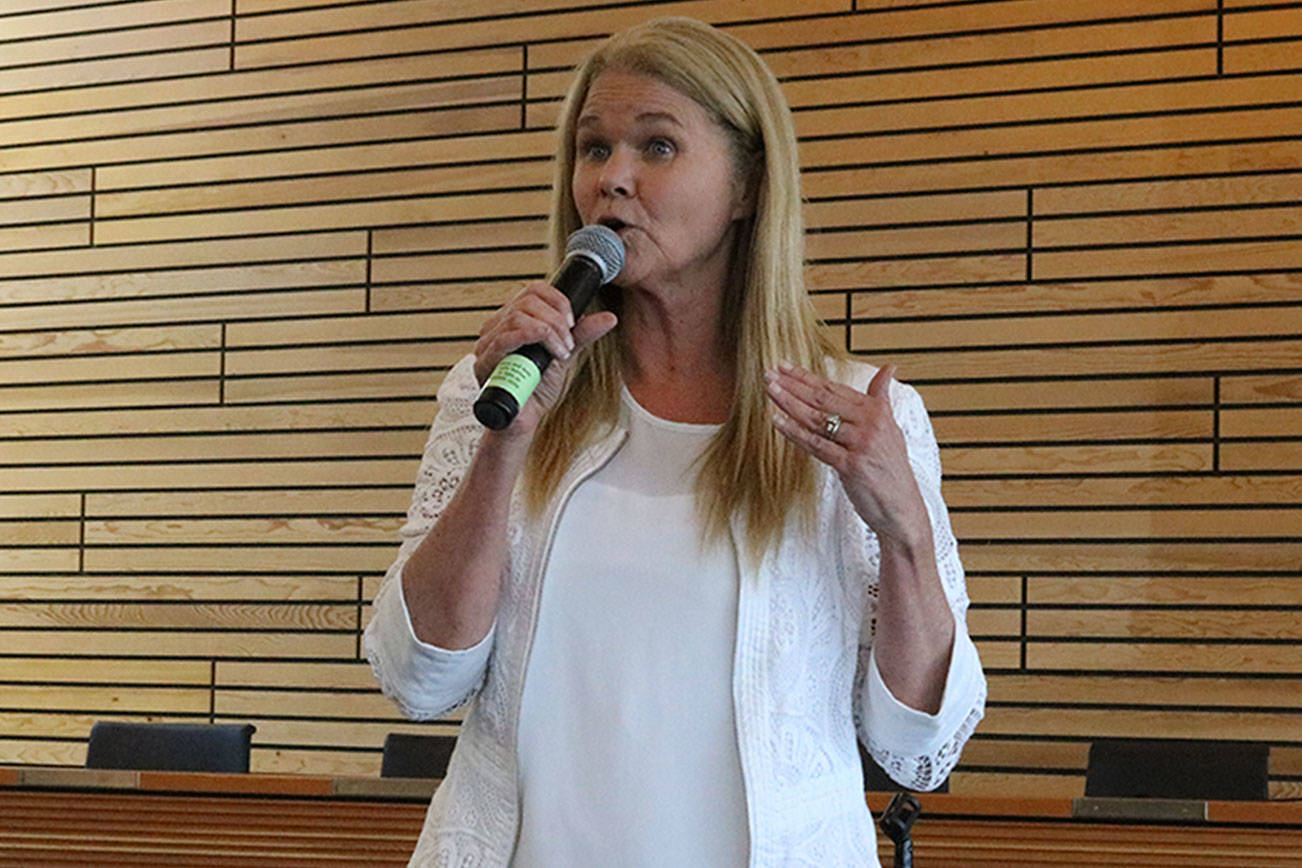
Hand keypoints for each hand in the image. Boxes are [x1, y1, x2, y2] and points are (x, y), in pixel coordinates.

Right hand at [472, 280, 616, 436]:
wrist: (526, 422)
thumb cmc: (538, 390)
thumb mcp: (566, 355)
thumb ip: (582, 335)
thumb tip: (609, 317)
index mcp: (513, 321)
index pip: (532, 291)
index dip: (557, 300)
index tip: (573, 321)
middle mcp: (496, 328)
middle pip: (526, 300)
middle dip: (556, 318)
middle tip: (569, 342)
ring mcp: (487, 344)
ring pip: (518, 316)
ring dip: (548, 330)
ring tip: (562, 351)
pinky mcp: (485, 362)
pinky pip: (506, 338)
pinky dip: (534, 339)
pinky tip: (551, 353)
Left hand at [764, 361, 929, 547]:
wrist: (902, 509)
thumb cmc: (892, 470)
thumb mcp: (892, 429)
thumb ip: (881, 399)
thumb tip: (889, 368)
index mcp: (877, 412)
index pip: (835, 389)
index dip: (807, 377)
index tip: (785, 366)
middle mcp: (870, 424)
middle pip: (823, 400)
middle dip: (793, 385)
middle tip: (769, 374)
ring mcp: (860, 445)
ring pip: (817, 420)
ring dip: (789, 404)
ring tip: (770, 391)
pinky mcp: (850, 466)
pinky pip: (816, 446)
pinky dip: (795, 433)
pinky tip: (777, 421)